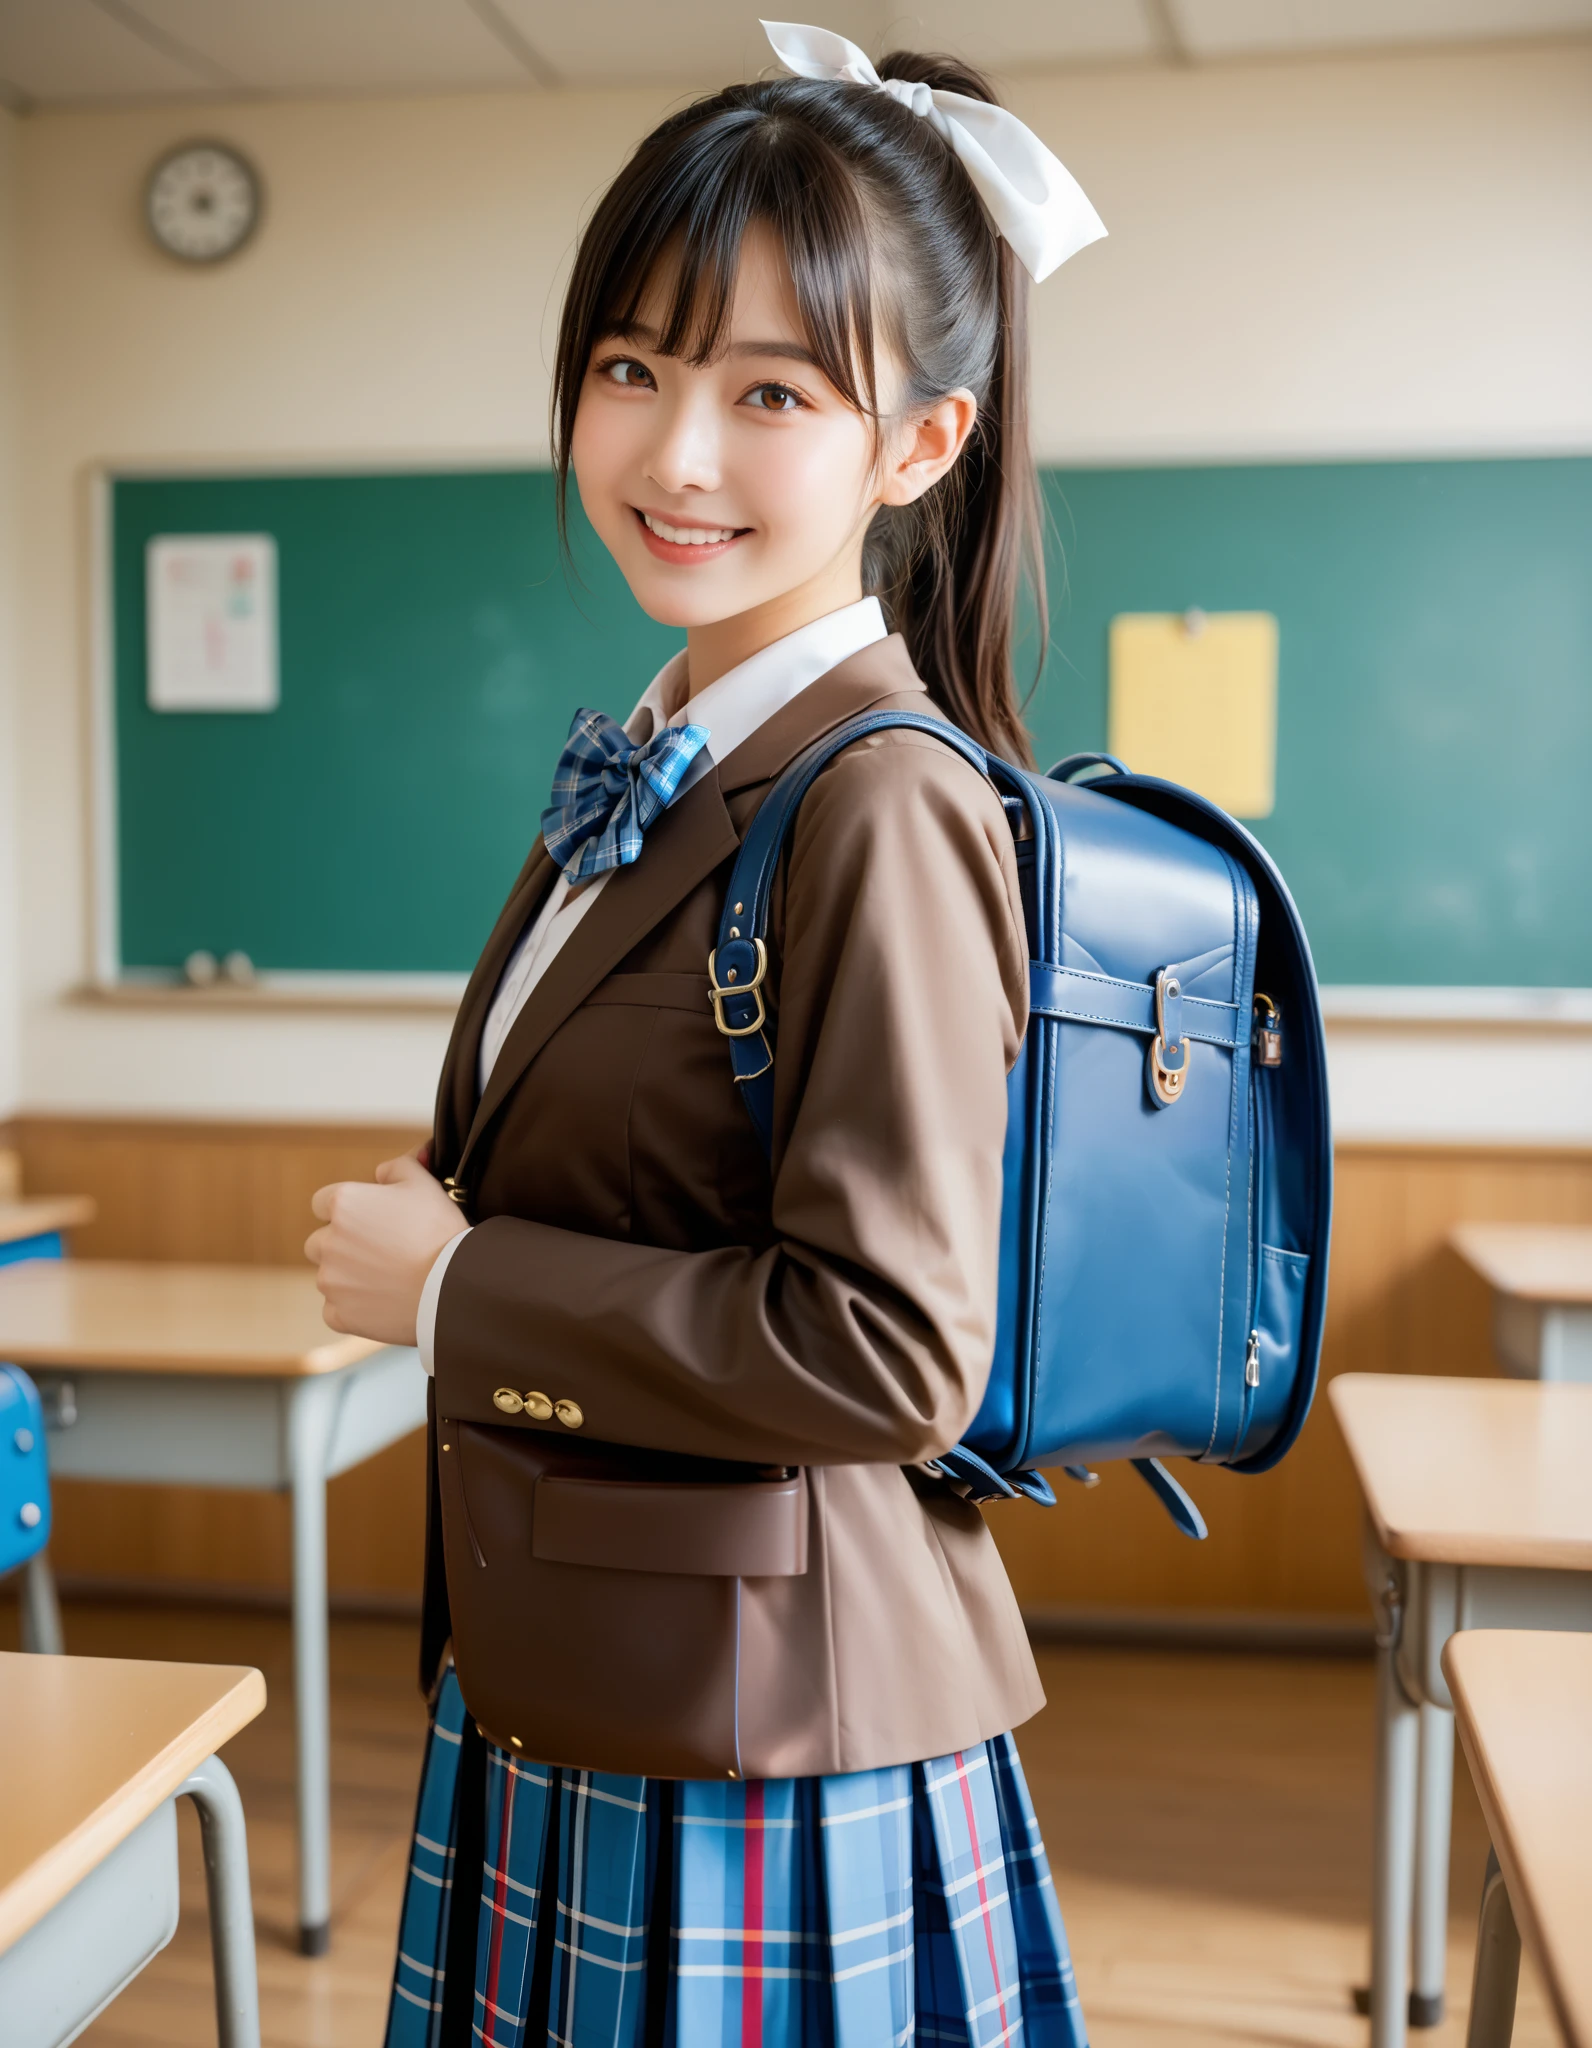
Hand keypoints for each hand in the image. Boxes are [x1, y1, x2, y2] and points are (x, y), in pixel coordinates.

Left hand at [305, 1152, 466, 1345]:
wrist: (452, 1286)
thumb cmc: (439, 1230)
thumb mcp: (424, 1183)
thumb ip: (396, 1167)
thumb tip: (382, 1171)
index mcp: (343, 1204)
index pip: (322, 1203)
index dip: (346, 1210)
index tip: (368, 1220)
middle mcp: (327, 1241)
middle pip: (320, 1241)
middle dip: (343, 1245)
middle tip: (381, 1251)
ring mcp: (330, 1281)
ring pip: (329, 1276)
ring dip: (349, 1277)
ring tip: (389, 1278)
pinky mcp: (339, 1314)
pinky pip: (335, 1310)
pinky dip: (354, 1307)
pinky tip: (383, 1301)